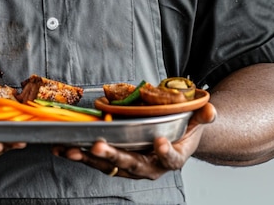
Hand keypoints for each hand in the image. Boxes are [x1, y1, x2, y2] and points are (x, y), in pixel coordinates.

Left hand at [53, 102, 215, 179]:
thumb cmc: (183, 130)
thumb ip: (203, 116)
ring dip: (88, 156)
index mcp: (172, 157)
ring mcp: (130, 166)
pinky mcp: (115, 162)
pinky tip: (61, 147)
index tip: (159, 142)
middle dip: (114, 155)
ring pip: (109, 165)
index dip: (165, 151)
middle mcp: (150, 166)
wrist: (174, 143)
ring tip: (71, 148)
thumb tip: (211, 108)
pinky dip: (79, 154)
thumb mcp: (196, 121)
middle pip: (132, 163)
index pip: (170, 158)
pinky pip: (96, 161)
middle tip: (99, 145)